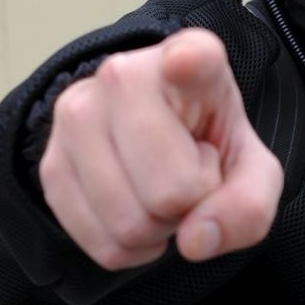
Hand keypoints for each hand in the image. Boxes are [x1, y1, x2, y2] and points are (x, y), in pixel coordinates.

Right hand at [39, 29, 283, 271]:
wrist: (160, 145)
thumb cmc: (210, 148)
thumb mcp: (253, 174)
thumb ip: (248, 207)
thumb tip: (195, 240)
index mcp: (193, 61)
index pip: (189, 57)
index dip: (187, 63)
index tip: (184, 62)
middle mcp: (123, 75)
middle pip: (168, 191)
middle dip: (188, 208)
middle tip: (188, 177)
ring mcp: (77, 114)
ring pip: (128, 224)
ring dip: (156, 229)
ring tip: (161, 189)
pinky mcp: (50, 161)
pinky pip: (100, 243)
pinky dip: (128, 248)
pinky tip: (136, 209)